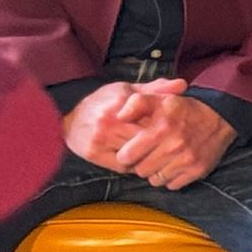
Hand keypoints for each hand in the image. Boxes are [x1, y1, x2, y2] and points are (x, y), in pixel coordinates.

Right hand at [62, 78, 185, 169]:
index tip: (175, 128)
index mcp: (122, 102)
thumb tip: (183, 85)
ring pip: (136, 154)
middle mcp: (110, 121)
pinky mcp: (93, 154)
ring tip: (156, 153)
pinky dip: (133, 165)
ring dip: (148, 155)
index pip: (154, 117)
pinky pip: (122, 166)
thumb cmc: (103, 102)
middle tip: (171, 144)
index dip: (166, 125)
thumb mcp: (128, 89)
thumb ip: (156, 89)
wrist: (68, 119)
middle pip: (146, 138)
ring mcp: (100, 139)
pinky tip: (138, 159)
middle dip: (160, 142)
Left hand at [113, 91, 236, 189]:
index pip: (126, 156)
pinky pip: (172, 185)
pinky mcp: (197, 170)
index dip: (126, 153)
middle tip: (149, 153)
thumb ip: (136, 103)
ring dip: (156, 172)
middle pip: (140, 170)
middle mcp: (175, 145)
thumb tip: (119, 117)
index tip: (131, 149)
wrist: (221, 116)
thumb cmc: (184, 109)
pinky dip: (171, 177)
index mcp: (162, 128)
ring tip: (162, 158)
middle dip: (141, 163)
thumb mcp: (160, 99)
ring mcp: (187, 160)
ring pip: (155, 180)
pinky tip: (174, 164)